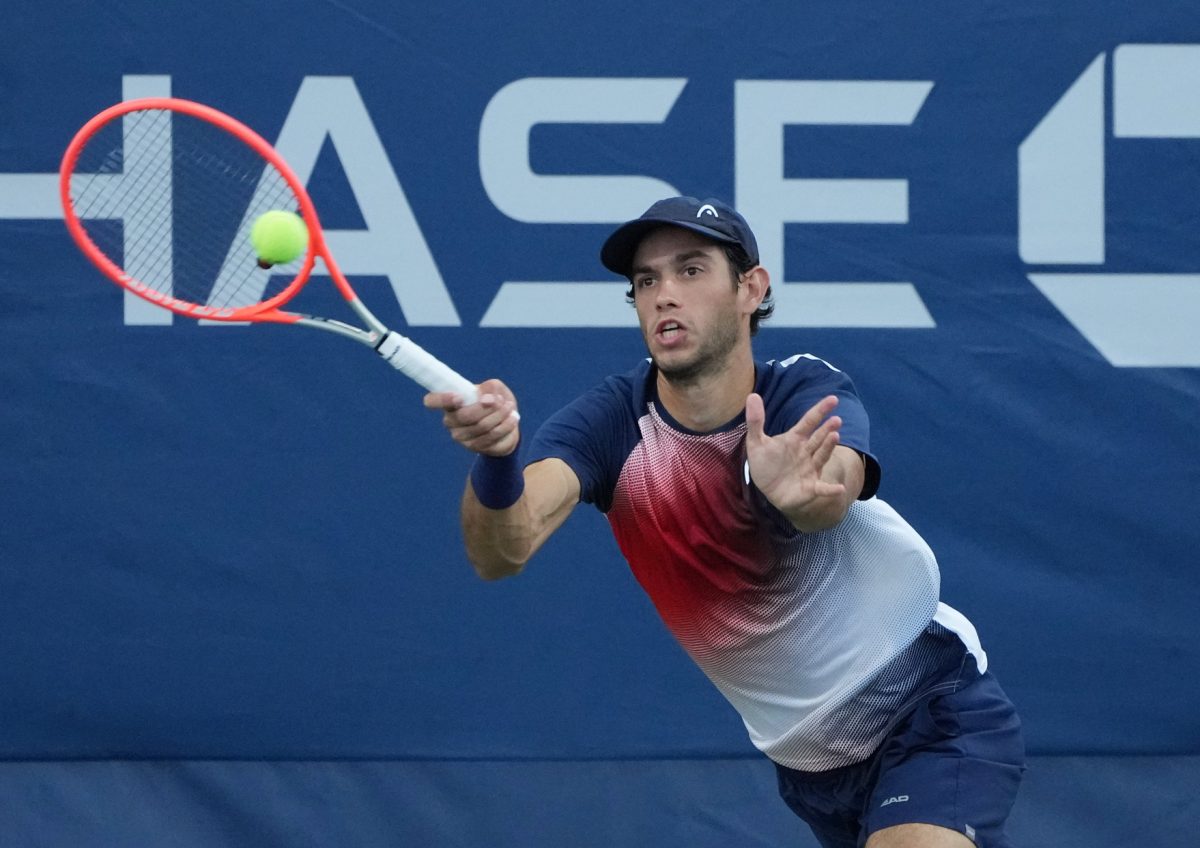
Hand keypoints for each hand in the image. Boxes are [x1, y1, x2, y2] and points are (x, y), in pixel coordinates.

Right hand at [424, 378, 519, 456]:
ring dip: (500, 415)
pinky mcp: (475, 447)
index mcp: (450, 403)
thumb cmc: (495, 402)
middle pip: (465, 416)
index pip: (432, 401)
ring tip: (510, 408)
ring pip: (482, 427)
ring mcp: (461, 437)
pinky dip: (505, 426)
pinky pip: (492, 437)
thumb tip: (486, 399)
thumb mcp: (495, 389)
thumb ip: (490, 388)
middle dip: (488, 407)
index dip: (442, 399)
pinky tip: (512, 419)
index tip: (459, 397)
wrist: (507, 424)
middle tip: (501, 401)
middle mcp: (450, 421)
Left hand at [744, 393, 845, 517]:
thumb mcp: (756, 443)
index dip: (820, 410)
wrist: (769, 491)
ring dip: (828, 448)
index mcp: (795, 439)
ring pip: (821, 456)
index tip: (833, 399)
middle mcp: (806, 452)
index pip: (809, 421)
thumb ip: (755, 421)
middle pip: (818, 438)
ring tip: (835, 436)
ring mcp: (810, 469)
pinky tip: (840, 488)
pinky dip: (830, 489)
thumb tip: (752, 394)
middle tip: (836, 420)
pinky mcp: (811, 487)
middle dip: (827, 429)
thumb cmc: (766, 465)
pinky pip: (822, 488)